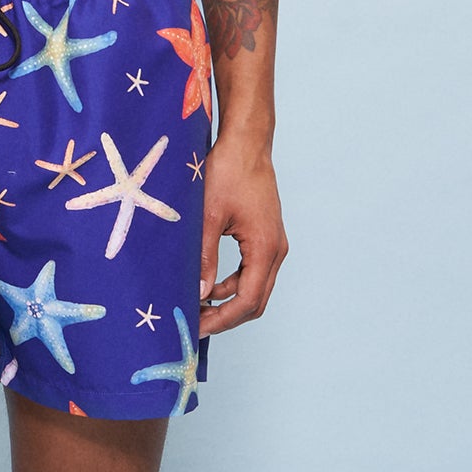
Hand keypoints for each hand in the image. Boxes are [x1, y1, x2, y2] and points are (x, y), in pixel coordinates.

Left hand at [199, 128, 286, 336]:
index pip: (247, 300)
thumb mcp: (208, 215)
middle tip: (195, 323)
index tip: (197, 327)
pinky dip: (233, 285)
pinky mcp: (266, 237)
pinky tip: (209, 284)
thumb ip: (205, 257)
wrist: (246, 144)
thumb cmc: (228, 172)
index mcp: (264, 247)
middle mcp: (275, 249)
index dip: (222, 319)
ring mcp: (273, 244)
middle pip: (256, 301)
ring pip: (256, 289)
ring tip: (198, 306)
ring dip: (229, 303)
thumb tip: (201, 293)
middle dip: (226, 317)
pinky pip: (253, 272)